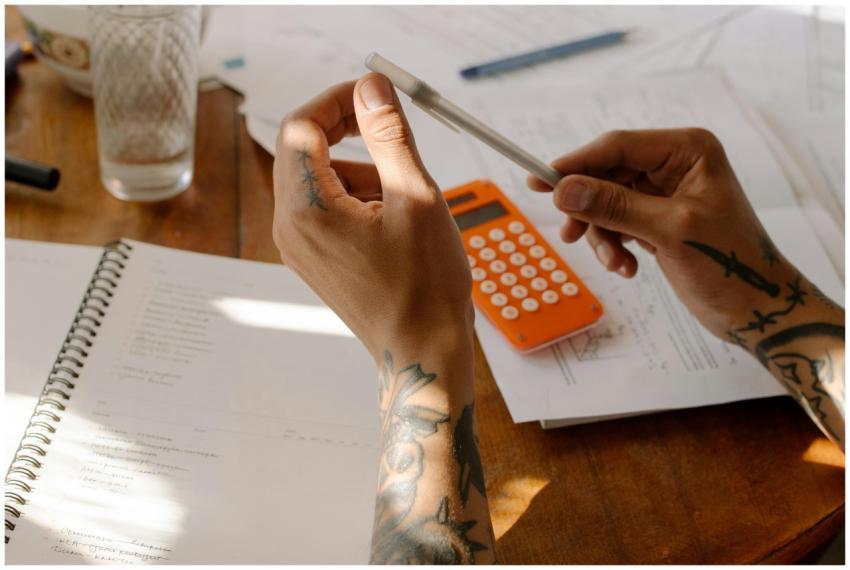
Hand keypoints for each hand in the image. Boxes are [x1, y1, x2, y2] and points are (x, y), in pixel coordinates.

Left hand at [273, 76, 495, 560]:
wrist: (420, 350)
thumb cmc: (424, 286)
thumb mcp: (415, 197)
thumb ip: (389, 135)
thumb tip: (371, 87)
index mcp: (307, 209)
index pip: (302, 127)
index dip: (337, 101)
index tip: (373, 96)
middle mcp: (290, 227)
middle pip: (304, 151)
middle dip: (348, 133)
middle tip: (391, 133)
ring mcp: (298, 246)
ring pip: (318, 179)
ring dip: (359, 169)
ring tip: (404, 198)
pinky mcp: (313, 259)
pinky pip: (324, 208)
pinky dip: (356, 198)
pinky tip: (394, 220)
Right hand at [528, 128, 797, 338]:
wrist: (755, 308)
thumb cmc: (730, 264)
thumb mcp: (669, 231)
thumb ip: (614, 206)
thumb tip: (564, 190)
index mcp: (687, 150)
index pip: (616, 146)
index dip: (575, 164)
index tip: (538, 182)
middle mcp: (675, 164)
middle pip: (606, 174)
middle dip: (589, 209)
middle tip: (569, 235)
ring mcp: (665, 192)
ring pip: (606, 202)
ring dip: (602, 234)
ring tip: (614, 262)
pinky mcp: (657, 219)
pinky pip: (617, 222)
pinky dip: (614, 245)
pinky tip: (627, 266)